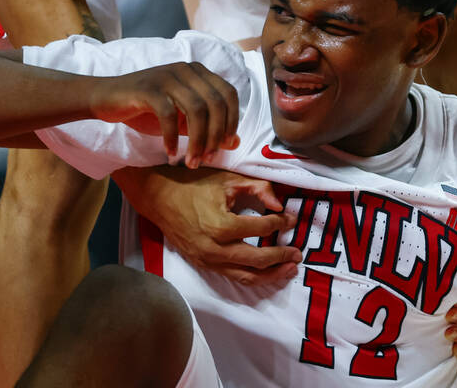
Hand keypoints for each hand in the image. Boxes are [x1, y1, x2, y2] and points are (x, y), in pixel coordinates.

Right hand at [91, 63, 239, 167]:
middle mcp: (186, 69)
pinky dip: (172, 137)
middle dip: (214, 136)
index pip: (228, 94)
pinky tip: (169, 152)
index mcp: (198, 72)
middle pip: (215, 103)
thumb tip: (235, 143)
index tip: (225, 145)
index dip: (231, 121)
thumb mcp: (181, 119)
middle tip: (206, 160)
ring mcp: (167, 76)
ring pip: (196, 110)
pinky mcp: (148, 88)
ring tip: (190, 161)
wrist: (105, 98)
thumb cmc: (145, 109)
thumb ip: (207, 128)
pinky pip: (169, 114)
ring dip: (197, 141)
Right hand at [115, 166, 301, 284]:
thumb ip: (257, 188)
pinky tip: (266, 272)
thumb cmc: (193, 185)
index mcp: (221, 225)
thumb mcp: (227, 180)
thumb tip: (279, 204)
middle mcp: (214, 249)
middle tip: (297, 252)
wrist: (159, 198)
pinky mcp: (203, 266)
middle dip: (281, 257)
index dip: (280, 223)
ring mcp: (208, 261)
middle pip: (257, 260)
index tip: (291, 218)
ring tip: (289, 269)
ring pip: (246, 276)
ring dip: (271, 275)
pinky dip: (253, 276)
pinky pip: (233, 276)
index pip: (261, 228)